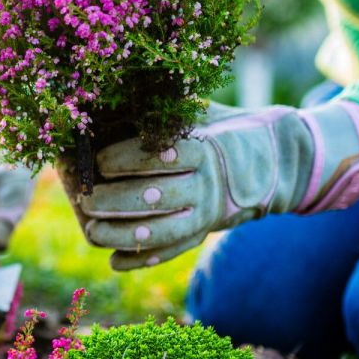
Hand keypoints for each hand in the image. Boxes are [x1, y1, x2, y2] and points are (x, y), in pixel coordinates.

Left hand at [66, 100, 358, 269]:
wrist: (273, 160)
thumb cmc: (222, 129)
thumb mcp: (202, 113)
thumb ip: (167, 111)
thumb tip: (118, 95)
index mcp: (205, 149)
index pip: (163, 157)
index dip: (127, 159)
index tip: (98, 160)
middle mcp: (208, 185)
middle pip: (157, 197)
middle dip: (116, 201)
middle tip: (85, 200)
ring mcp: (208, 213)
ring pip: (163, 230)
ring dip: (123, 235)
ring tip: (92, 232)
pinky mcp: (205, 232)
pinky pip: (174, 250)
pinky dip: (144, 259)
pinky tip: (115, 263)